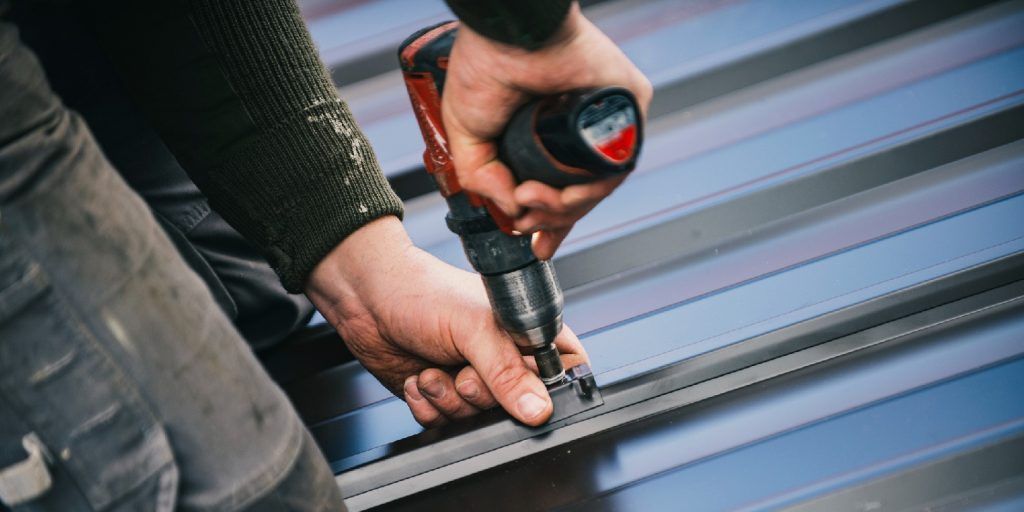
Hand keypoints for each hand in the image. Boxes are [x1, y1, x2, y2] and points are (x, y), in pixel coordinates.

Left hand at [305, 217, 587, 426]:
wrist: (366, 298)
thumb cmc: (422, 292)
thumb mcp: (473, 329)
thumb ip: (507, 372)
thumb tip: (538, 409)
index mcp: (526, 332)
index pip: (565, 372)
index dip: (548, 389)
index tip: (520, 389)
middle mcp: (503, 359)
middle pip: (518, 408)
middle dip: (480, 395)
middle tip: (461, 369)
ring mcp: (472, 379)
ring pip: (478, 420)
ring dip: (448, 399)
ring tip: (432, 369)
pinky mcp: (442, 396)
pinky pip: (444, 424)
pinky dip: (427, 406)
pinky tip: (418, 378)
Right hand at [442, 3, 652, 259]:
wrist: (508, 35)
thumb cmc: (485, 66)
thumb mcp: (467, 135)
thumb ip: (482, 179)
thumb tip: (514, 211)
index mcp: (547, 133)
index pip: (560, 185)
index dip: (550, 222)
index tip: (538, 246)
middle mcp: (579, 128)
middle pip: (581, 193)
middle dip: (552, 220)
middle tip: (525, 221)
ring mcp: (606, 120)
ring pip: (599, 186)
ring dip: (563, 208)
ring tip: (530, 200)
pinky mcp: (629, 107)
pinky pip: (618, 165)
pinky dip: (588, 190)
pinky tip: (557, 192)